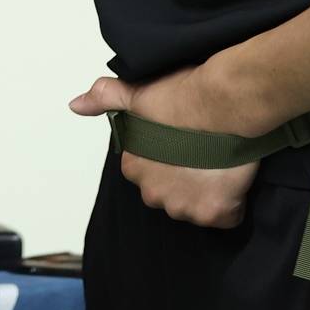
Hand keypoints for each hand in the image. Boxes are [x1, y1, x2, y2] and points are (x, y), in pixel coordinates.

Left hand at [69, 68, 257, 229]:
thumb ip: (105, 97)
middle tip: (201, 152)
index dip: (166, 156)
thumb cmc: (184, 97)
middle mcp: (154, 193)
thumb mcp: (137, 92)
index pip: (147, 171)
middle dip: (184, 178)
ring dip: (207, 191)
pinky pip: (225, 217)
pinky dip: (230, 204)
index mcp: (134, 167)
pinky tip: (233, 179)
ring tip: (219, 162)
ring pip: (195, 206)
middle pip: (170, 193)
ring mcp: (184, 206)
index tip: (180, 141)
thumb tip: (76, 104)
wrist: (222, 103)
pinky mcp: (215, 213)